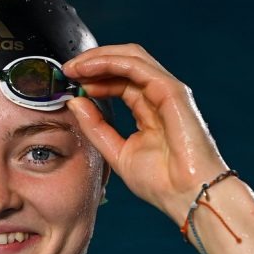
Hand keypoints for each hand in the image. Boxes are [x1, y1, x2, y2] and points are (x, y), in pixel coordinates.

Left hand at [63, 44, 229, 223]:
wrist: (187, 196)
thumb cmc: (162, 182)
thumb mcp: (116, 152)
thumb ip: (95, 127)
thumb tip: (75, 101)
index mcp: (149, 110)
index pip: (119, 81)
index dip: (93, 78)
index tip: (68, 83)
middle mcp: (158, 96)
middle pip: (124, 63)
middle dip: (92, 62)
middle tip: (67, 70)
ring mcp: (166, 91)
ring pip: (130, 58)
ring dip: (98, 58)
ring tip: (74, 67)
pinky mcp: (171, 91)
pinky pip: (137, 66)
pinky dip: (110, 62)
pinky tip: (89, 69)